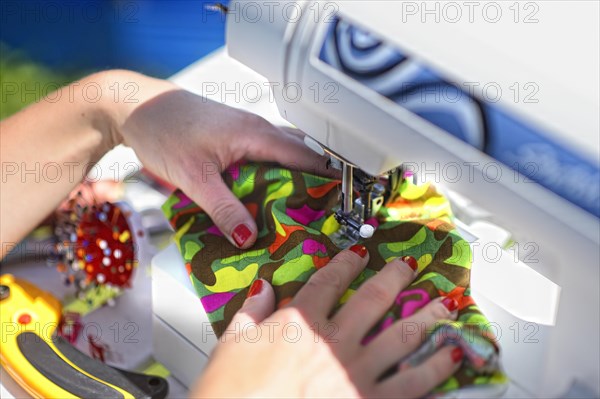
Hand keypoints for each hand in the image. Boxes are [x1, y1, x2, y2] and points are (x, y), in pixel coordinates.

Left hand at [113, 76, 330, 248]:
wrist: (135, 106)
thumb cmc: (163, 131)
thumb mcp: (194, 177)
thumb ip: (224, 209)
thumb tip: (250, 237)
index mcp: (256, 135)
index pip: (307, 159)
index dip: (327, 182)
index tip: (339, 207)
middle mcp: (257, 130)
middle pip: (300, 158)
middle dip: (312, 186)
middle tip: (317, 218)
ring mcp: (246, 132)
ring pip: (282, 158)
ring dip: (291, 181)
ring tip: (293, 213)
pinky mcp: (233, 138)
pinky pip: (264, 158)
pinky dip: (270, 176)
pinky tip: (262, 197)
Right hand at [192, 246, 461, 397]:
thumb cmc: (232, 391)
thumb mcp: (232, 344)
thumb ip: (252, 311)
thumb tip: (263, 286)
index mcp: (301, 322)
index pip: (328, 282)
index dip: (346, 263)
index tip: (360, 252)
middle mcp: (335, 341)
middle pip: (374, 300)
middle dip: (395, 278)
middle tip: (410, 267)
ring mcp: (357, 373)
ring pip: (403, 336)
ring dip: (429, 317)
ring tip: (446, 304)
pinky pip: (413, 384)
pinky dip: (436, 370)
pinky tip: (453, 357)